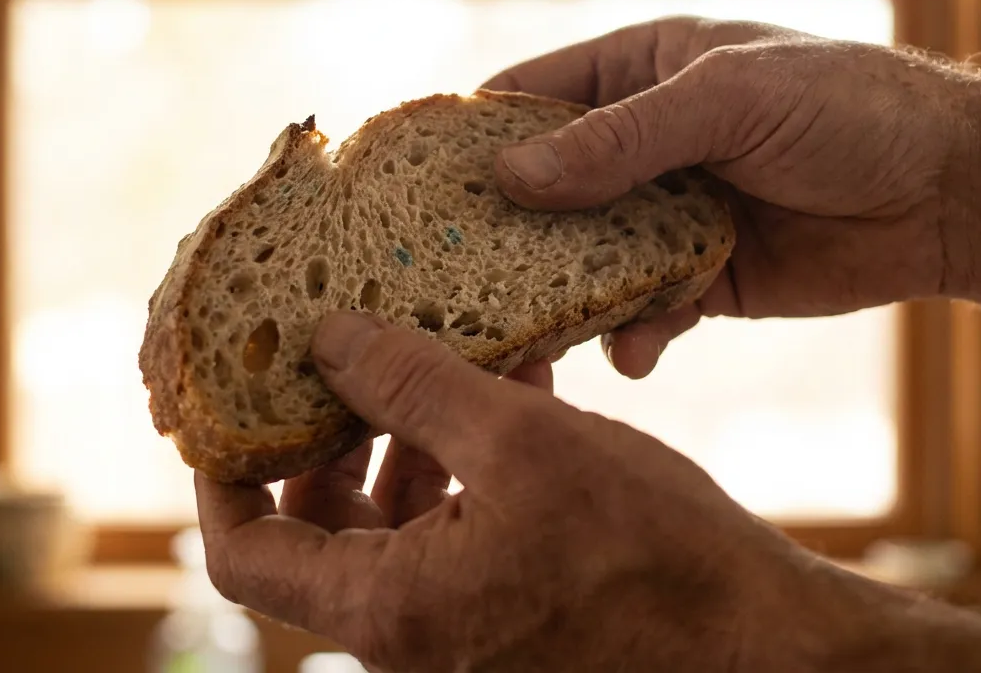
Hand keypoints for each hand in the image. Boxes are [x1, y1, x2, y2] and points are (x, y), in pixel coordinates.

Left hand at [196, 310, 885, 671]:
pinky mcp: (506, 611)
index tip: (236, 397)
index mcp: (390, 607)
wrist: (760, 643)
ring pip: (386, 526)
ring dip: (400, 439)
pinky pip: (450, 533)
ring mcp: (458, 628)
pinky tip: (503, 390)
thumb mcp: (525, 444)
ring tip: (434, 356)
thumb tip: (329, 339)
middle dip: (321, 438)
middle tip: (339, 358)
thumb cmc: (653, 555)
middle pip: (314, 532)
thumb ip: (415, 387)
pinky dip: (459, 465)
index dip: (220, 474)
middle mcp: (409, 632)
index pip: (243, 554)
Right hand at [483, 16, 970, 376]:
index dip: (472, 142)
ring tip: (533, 346)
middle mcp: (641, 147)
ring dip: (560, 301)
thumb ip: (622, 139)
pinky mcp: (699, 281)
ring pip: (583, 263)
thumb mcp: (729, 99)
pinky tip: (638, 350)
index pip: (529, 101)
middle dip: (504, 241)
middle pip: (543, 194)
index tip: (414, 191)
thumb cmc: (847, 108)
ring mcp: (667, 216)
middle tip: (453, 291)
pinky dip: (633, 334)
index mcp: (638, 74)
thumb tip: (512, 175)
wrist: (950, 192)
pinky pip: (642, 311)